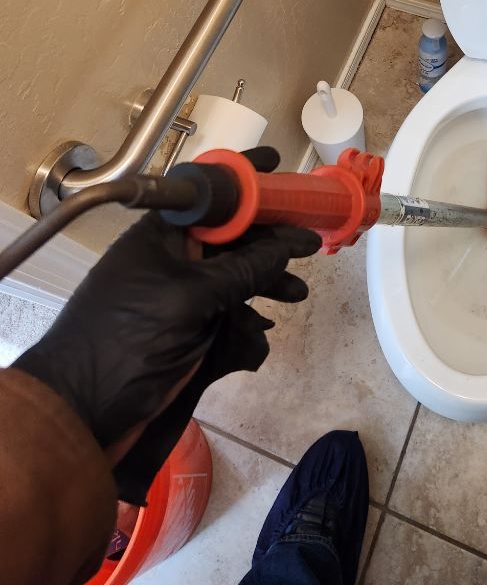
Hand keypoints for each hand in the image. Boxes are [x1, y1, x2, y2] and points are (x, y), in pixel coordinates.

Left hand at [14, 147, 320, 503]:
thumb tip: (295, 240)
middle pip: (231, 238)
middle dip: (270, 243)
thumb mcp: (191, 298)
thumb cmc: (128, 341)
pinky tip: (263, 332)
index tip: (282, 172)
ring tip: (296, 296)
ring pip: (234, 278)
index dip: (246, 183)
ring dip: (266, 284)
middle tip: (309, 248)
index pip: (211, 196)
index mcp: (162, 236)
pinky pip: (226, 314)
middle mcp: (173, 259)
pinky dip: (247, 321)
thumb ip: (245, 269)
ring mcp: (179, 297)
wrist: (80, 412)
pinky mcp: (185, 332)